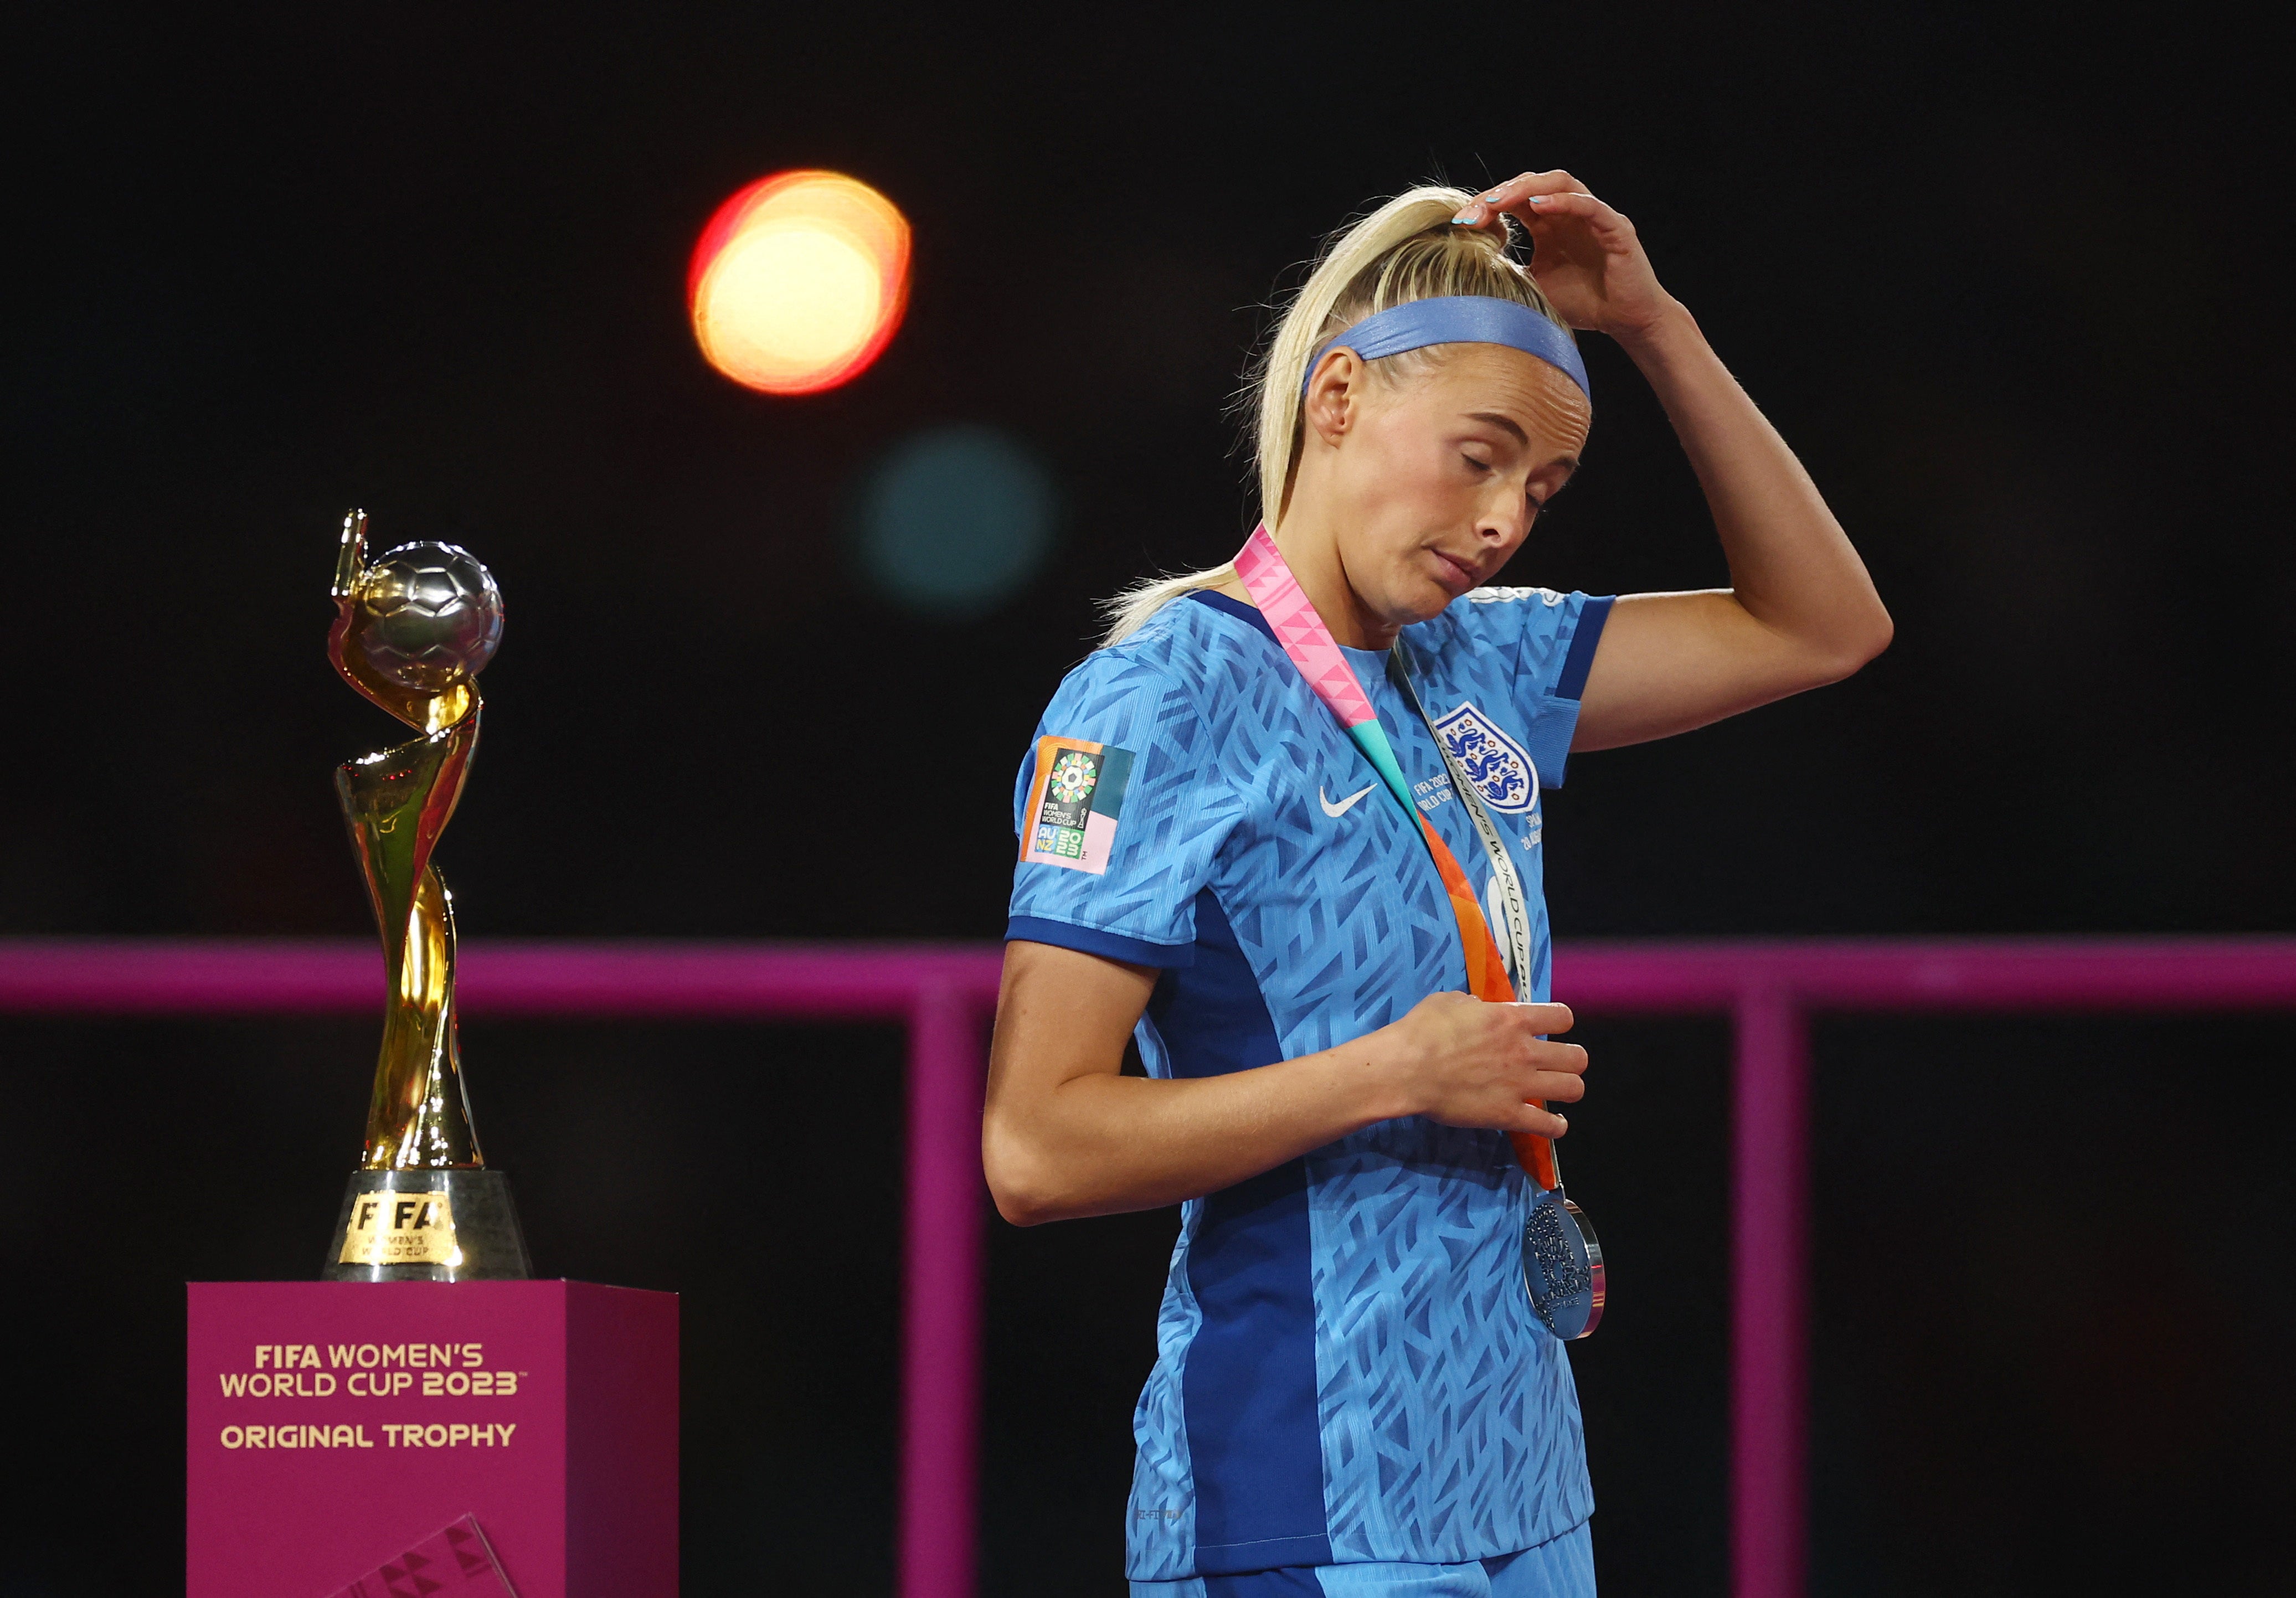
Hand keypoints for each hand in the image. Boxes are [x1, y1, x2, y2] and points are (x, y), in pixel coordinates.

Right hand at [1374, 992, 1587, 1138]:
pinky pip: (1548, 1126)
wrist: (1406, 1069)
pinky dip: (1555, 1126)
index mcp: (1513, 1019)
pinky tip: (1553, 1124)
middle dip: (1571, 1060)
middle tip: (1557, 1064)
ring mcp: (1520, 1085)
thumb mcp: (1449, 1002)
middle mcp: (1525, 1051)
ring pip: (1573, 1089)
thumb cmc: (1423, 1030)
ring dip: (1569, 1089)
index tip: (1550, 1029)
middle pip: (1577, 1057)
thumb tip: (1479, 1008)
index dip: (1560, 1023)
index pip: (1562, 1018)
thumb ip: (1473, 1004)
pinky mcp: (1508, 1114)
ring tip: (1558, 1091)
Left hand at [1450, 170, 1678, 341]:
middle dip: (1499, 195)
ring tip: (1499, 201)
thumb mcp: (1534, 286)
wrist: (1625, 321)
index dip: (1487, 206)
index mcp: (1549, 224)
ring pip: (1560, 183)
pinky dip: (1564, 202)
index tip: (1460, 223)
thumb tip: (1468, 268)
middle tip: (1471, 213)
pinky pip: (1589, 206)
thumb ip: (1509, 270)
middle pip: (1531, 185)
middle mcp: (1569, 213)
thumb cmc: (1584, 303)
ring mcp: (1593, 216)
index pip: (1514, 201)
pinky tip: (1540, 207)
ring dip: (1526, 189)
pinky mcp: (1615, 227)